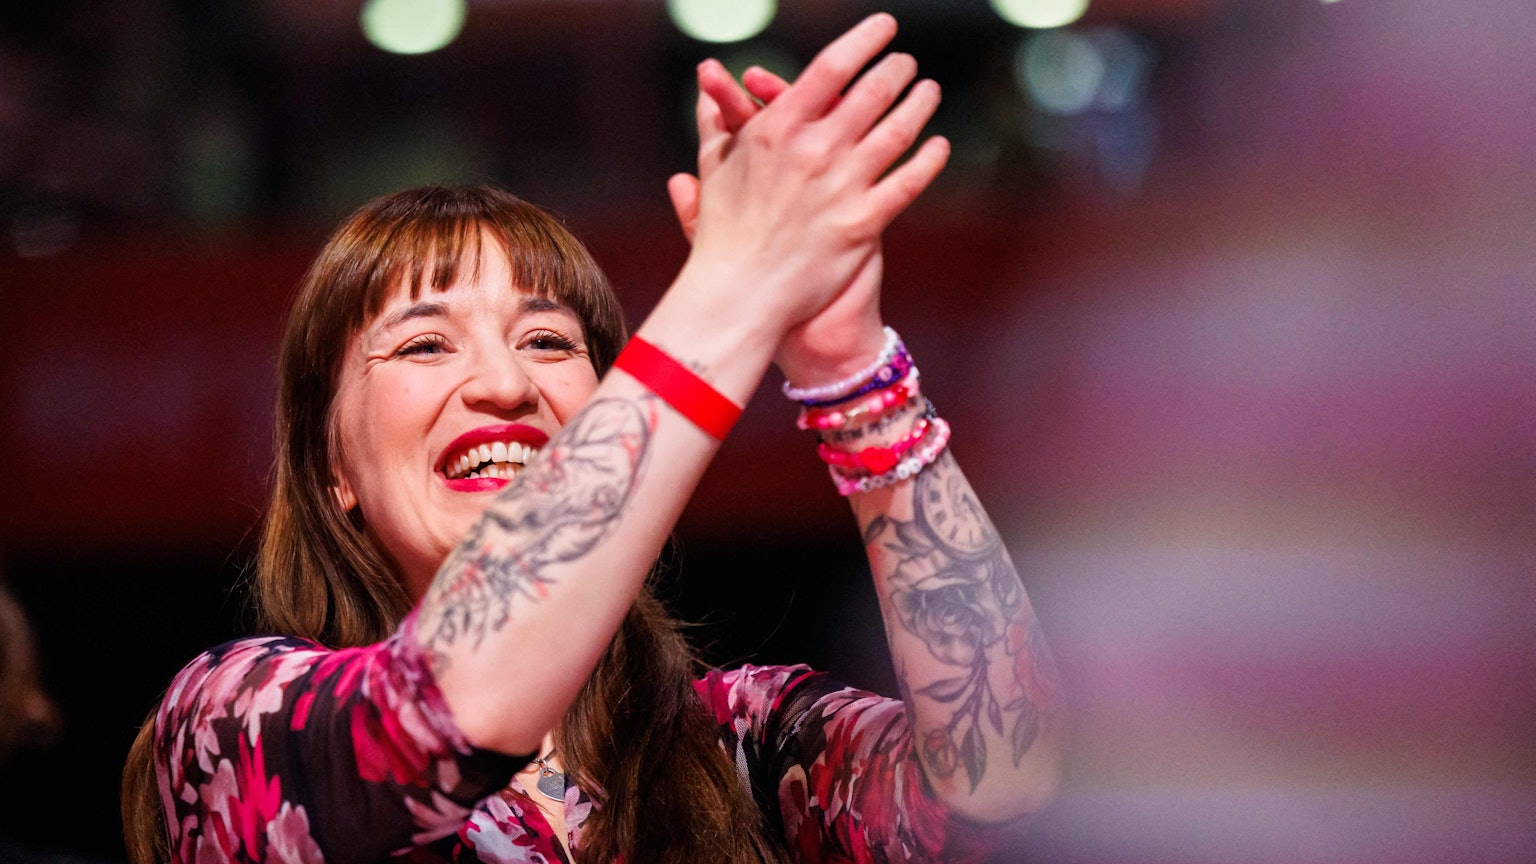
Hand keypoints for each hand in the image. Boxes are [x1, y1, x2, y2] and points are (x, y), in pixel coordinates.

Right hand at [669, 14, 948, 346]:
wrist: (739, 294)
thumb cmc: (723, 231)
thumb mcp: (715, 166)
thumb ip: (717, 120)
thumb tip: (707, 85)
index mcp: (777, 129)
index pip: (831, 68)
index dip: (864, 41)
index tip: (883, 29)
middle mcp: (814, 151)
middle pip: (871, 93)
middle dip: (895, 70)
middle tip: (906, 62)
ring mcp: (842, 186)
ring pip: (897, 131)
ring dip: (919, 104)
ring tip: (929, 90)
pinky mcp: (863, 223)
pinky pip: (908, 182)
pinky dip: (929, 160)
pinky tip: (940, 146)